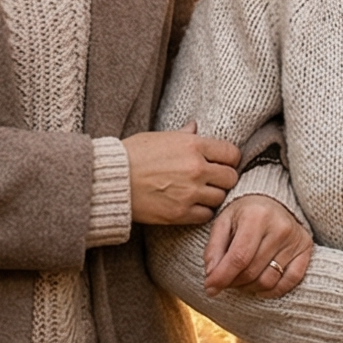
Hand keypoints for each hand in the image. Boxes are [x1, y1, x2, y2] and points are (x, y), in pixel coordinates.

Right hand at [122, 126, 239, 225]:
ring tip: (200, 193)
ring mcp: (190, 192)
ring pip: (220, 197)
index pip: (232, 154)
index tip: (222, 163)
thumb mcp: (159, 137)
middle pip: (230, 177)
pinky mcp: (180, 213)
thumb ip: (183, 135)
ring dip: (213, 195)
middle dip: (224, 178)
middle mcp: (196, 169)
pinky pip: (206, 215)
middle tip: (213, 180)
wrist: (111, 180)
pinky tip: (191, 205)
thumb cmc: (132, 155)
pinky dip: (202, 211)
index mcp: (193, 145)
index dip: (229, 159)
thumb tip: (195, 127)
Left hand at [202, 195, 313, 296]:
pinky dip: (272, 290)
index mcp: (256, 216)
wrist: (272, 201)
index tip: (210, 289)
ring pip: (268, 280)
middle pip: (252, 271)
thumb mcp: (223, 223)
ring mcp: (295, 239)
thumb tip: (211, 277)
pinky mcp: (306, 249)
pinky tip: (260, 286)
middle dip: (233, 283)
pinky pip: (290, 281)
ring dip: (250, 288)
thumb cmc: (244, 213)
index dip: (222, 277)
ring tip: (240, 280)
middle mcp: (280, 227)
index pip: (239, 257)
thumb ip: (214, 249)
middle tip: (224, 281)